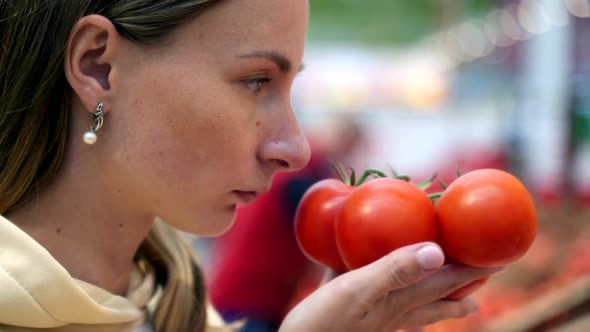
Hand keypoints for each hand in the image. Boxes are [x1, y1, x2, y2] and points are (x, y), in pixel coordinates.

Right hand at [279, 242, 503, 331]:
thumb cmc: (325, 321)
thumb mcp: (358, 290)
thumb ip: (394, 270)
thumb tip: (437, 252)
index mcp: (401, 300)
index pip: (447, 281)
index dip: (474, 268)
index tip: (501, 257)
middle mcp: (394, 309)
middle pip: (439, 297)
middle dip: (464, 285)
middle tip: (487, 276)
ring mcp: (375, 313)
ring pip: (415, 302)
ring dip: (438, 295)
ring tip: (461, 297)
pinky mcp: (351, 310)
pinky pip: (376, 290)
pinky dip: (384, 278)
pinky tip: (369, 266)